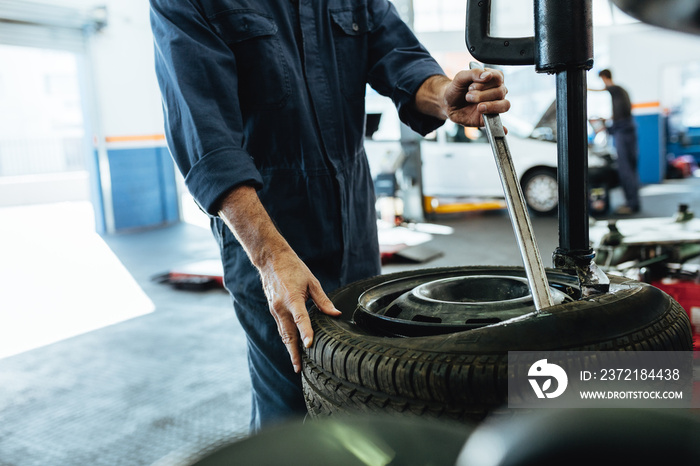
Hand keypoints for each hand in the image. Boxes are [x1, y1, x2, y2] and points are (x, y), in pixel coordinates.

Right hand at [258, 250, 340, 373]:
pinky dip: (287, 339)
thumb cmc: (294, 268)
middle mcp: (281, 307)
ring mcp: (275, 310)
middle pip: (288, 334)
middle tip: (299, 368)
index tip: (309, 345)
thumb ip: (323, 300)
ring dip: (290, 349)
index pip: (301, 319)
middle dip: (294, 352)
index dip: (305, 333)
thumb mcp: (312, 282)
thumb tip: (336, 314)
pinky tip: (293, 347)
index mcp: (292, 298)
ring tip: (297, 363)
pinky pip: (281, 327)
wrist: (271, 260)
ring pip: (283, 333)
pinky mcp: (273, 310)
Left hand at [444, 68, 509, 126]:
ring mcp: (494, 105)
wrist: (447, 103)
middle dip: (482, 94)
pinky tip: (503, 130)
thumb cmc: (456, 88)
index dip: (485, 82)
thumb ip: (474, 73)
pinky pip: (499, 123)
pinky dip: (502, 127)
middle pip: (500, 91)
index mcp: (492, 79)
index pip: (498, 77)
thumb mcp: (460, 77)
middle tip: (468, 96)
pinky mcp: (489, 118)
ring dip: (490, 106)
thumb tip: (488, 75)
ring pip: (503, 105)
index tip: (472, 86)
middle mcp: (496, 91)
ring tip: (477, 106)